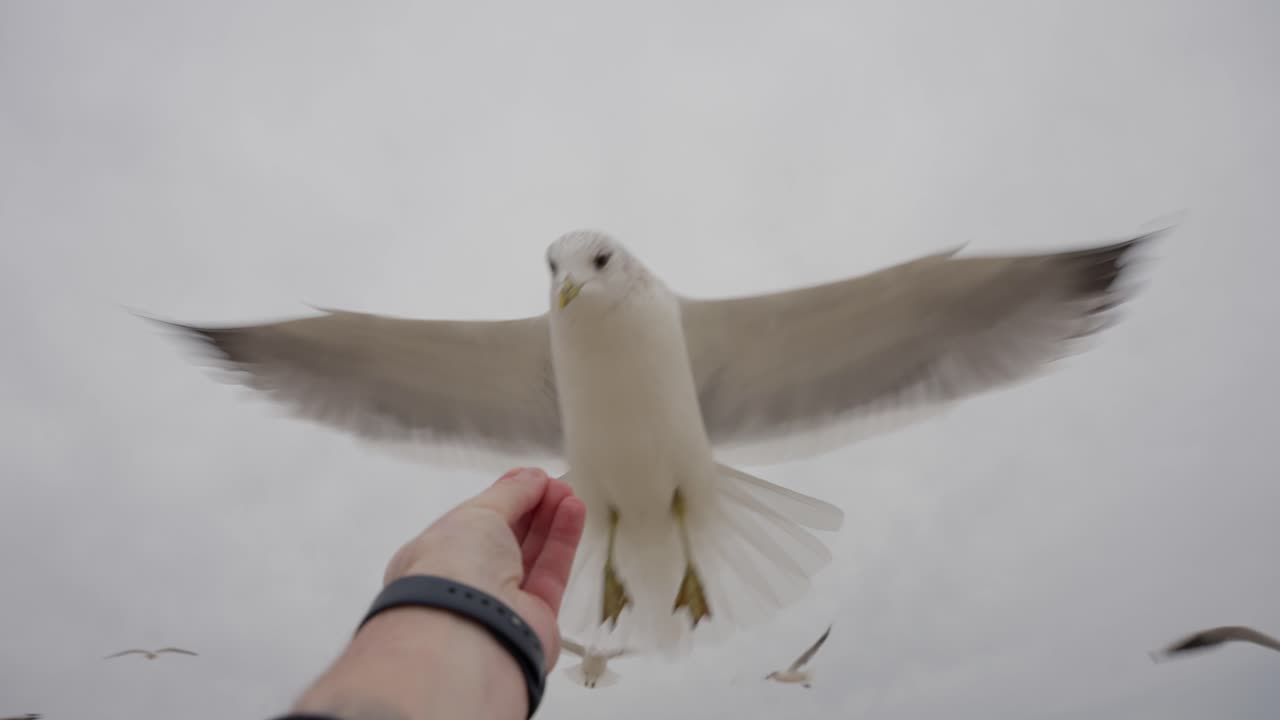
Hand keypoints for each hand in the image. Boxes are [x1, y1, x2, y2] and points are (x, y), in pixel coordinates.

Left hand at [382, 467, 585, 669]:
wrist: (467, 630)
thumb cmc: (451, 570)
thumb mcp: (478, 512)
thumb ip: (510, 493)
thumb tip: (532, 477)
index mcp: (436, 557)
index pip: (474, 523)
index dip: (503, 498)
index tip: (528, 478)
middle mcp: (466, 583)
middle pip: (507, 538)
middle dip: (531, 507)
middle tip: (555, 484)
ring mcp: (500, 603)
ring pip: (532, 554)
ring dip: (551, 520)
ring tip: (569, 493)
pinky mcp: (534, 619)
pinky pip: (552, 573)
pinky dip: (563, 541)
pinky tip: (574, 512)